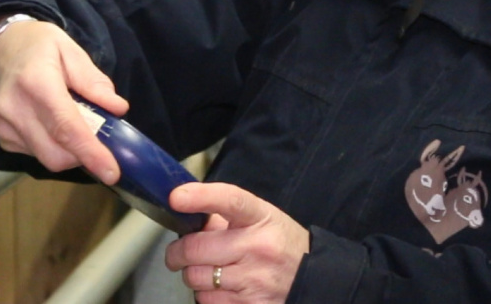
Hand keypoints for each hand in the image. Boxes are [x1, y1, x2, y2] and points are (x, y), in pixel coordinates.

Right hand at [0, 19, 129, 183]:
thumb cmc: (38, 45)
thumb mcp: (70, 50)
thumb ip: (93, 81)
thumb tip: (117, 109)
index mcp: (36, 82)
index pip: (65, 127)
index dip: (90, 152)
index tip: (111, 171)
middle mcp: (15, 108)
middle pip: (56, 153)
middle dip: (83, 155)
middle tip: (99, 138)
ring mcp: (5, 125)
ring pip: (46, 158)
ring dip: (69, 151)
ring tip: (74, 124)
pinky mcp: (2, 136)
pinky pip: (35, 154)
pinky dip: (52, 146)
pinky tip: (52, 124)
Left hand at [165, 182, 309, 302]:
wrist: (314, 278)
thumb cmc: (280, 243)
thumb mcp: (261, 218)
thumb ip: (226, 216)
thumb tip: (189, 219)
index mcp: (260, 218)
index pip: (229, 200)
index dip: (200, 197)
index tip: (176, 197)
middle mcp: (258, 247)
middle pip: (196, 248)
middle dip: (177, 253)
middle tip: (176, 254)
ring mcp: (255, 280)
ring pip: (197, 279)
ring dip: (192, 275)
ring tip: (205, 271)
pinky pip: (209, 302)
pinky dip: (206, 296)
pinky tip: (219, 288)